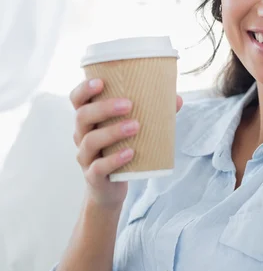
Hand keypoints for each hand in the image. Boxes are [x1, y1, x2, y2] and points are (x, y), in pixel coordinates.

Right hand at [70, 78, 182, 209]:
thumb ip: (151, 114)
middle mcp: (81, 136)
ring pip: (90, 141)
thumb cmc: (120, 151)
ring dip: (112, 131)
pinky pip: (99, 167)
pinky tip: (130, 153)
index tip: (101, 82)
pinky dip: (114, 159)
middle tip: (129, 104)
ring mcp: (85, 156)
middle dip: (104, 108)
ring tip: (135, 126)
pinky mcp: (93, 176)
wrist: (110, 189)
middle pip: (82, 116)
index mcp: (88, 120)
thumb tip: (177, 99)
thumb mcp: (131, 132)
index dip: (84, 89)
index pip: (77, 100)